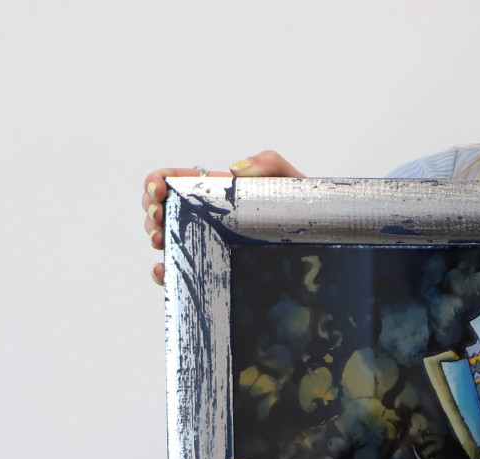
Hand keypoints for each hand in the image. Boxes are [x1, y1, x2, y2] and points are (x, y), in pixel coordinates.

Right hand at [143, 150, 303, 284]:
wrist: (327, 245)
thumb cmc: (308, 213)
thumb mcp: (292, 183)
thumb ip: (269, 164)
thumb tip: (234, 169)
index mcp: (221, 194)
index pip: (178, 181)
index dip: (158, 181)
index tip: (158, 188)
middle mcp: (209, 220)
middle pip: (164, 210)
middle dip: (152, 210)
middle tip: (159, 216)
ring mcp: (210, 246)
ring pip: (167, 238)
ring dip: (155, 235)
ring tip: (161, 238)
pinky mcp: (216, 272)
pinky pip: (182, 272)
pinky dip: (163, 272)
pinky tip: (162, 270)